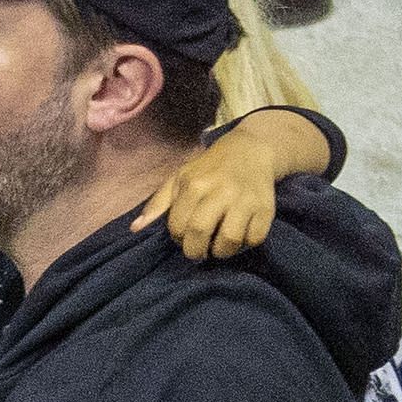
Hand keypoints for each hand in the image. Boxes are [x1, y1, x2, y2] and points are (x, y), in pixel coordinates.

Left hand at [133, 128, 276, 260]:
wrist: (251, 150)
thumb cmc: (209, 169)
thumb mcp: (180, 178)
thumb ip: (158, 204)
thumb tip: (135, 229)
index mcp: (194, 184)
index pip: (178, 226)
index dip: (178, 238)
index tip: (184, 236)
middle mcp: (220, 191)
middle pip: (200, 234)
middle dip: (195, 251)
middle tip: (199, 250)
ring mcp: (245, 200)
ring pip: (229, 241)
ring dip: (221, 252)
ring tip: (219, 245)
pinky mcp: (266, 208)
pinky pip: (254, 239)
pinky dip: (245, 244)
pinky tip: (239, 236)